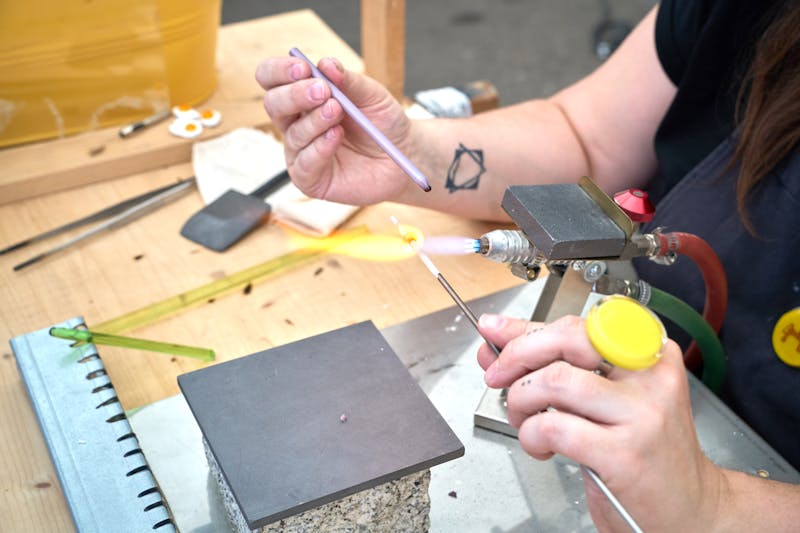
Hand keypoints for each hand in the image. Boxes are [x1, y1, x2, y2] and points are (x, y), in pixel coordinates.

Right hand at [255, 56, 414, 204]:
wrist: (404, 156)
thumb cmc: (383, 123)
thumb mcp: (372, 95)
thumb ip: (349, 80)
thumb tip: (325, 64)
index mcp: (303, 97)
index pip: (272, 79)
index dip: (279, 71)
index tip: (301, 67)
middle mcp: (296, 123)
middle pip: (273, 104)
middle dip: (295, 94)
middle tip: (322, 90)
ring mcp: (301, 152)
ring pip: (292, 133)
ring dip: (315, 120)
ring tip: (338, 111)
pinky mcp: (310, 179)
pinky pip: (304, 164)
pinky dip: (319, 148)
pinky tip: (336, 136)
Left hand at [476, 313, 726, 531]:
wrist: (692, 509)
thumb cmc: (644, 453)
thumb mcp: (606, 400)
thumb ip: (556, 368)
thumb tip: (497, 348)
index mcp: (648, 353)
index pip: (575, 325)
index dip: (525, 329)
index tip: (495, 333)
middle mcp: (649, 376)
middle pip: (566, 339)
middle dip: (517, 355)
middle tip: (498, 377)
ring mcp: (640, 414)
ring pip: (554, 380)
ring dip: (521, 400)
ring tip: (524, 420)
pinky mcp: (623, 453)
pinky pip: (554, 427)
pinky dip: (531, 435)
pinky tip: (540, 446)